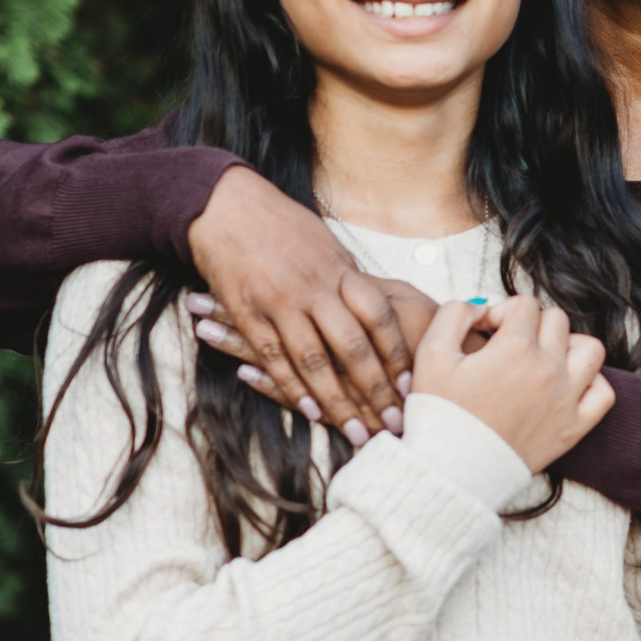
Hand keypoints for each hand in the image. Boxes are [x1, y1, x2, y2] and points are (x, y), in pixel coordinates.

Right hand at [186, 163, 423, 443]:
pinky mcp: (249, 315)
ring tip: (357, 433)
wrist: (226, 206)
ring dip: (337, 403)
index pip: (379, 318)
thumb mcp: (328, 246)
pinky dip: (292, 389)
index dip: (397, 354)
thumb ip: (351, 282)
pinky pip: (274, 359)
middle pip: (352, 348)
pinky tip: (310, 413)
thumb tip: (379, 310)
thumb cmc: (283, 225)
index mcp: (340, 271)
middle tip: (396, 424)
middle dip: (376, 391)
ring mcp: (280, 303)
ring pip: (314, 362)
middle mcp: (314, 289)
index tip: (414, 385)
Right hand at [411, 292, 611, 473]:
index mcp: (516, 348)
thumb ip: (455, 314)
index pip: (524, 305)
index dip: (500, 313)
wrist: (453, 470)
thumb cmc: (441, 414)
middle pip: (556, 321)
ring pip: (590, 349)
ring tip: (543, 360)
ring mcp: (566, 399)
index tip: (485, 334)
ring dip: (568, 346)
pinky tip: (565, 386)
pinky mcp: (574, 428)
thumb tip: (482, 307)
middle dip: (531, 326)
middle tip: (508, 347)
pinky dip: (590, 383)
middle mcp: (548, 369)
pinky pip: (603, 393)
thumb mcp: (431, 353)